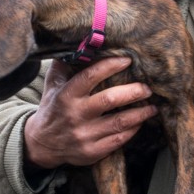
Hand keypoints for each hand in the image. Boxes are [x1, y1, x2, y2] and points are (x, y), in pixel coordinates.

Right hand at [23, 57, 156, 168]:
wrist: (42, 144)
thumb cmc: (52, 107)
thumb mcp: (53, 84)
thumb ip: (65, 64)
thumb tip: (81, 41)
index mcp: (66, 96)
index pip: (90, 77)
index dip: (110, 66)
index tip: (128, 60)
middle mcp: (75, 115)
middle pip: (110, 100)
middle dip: (133, 92)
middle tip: (147, 88)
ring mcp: (84, 135)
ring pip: (119, 123)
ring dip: (140, 113)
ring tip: (152, 106)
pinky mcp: (92, 152)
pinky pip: (118, 140)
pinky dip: (132, 130)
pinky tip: (139, 122)